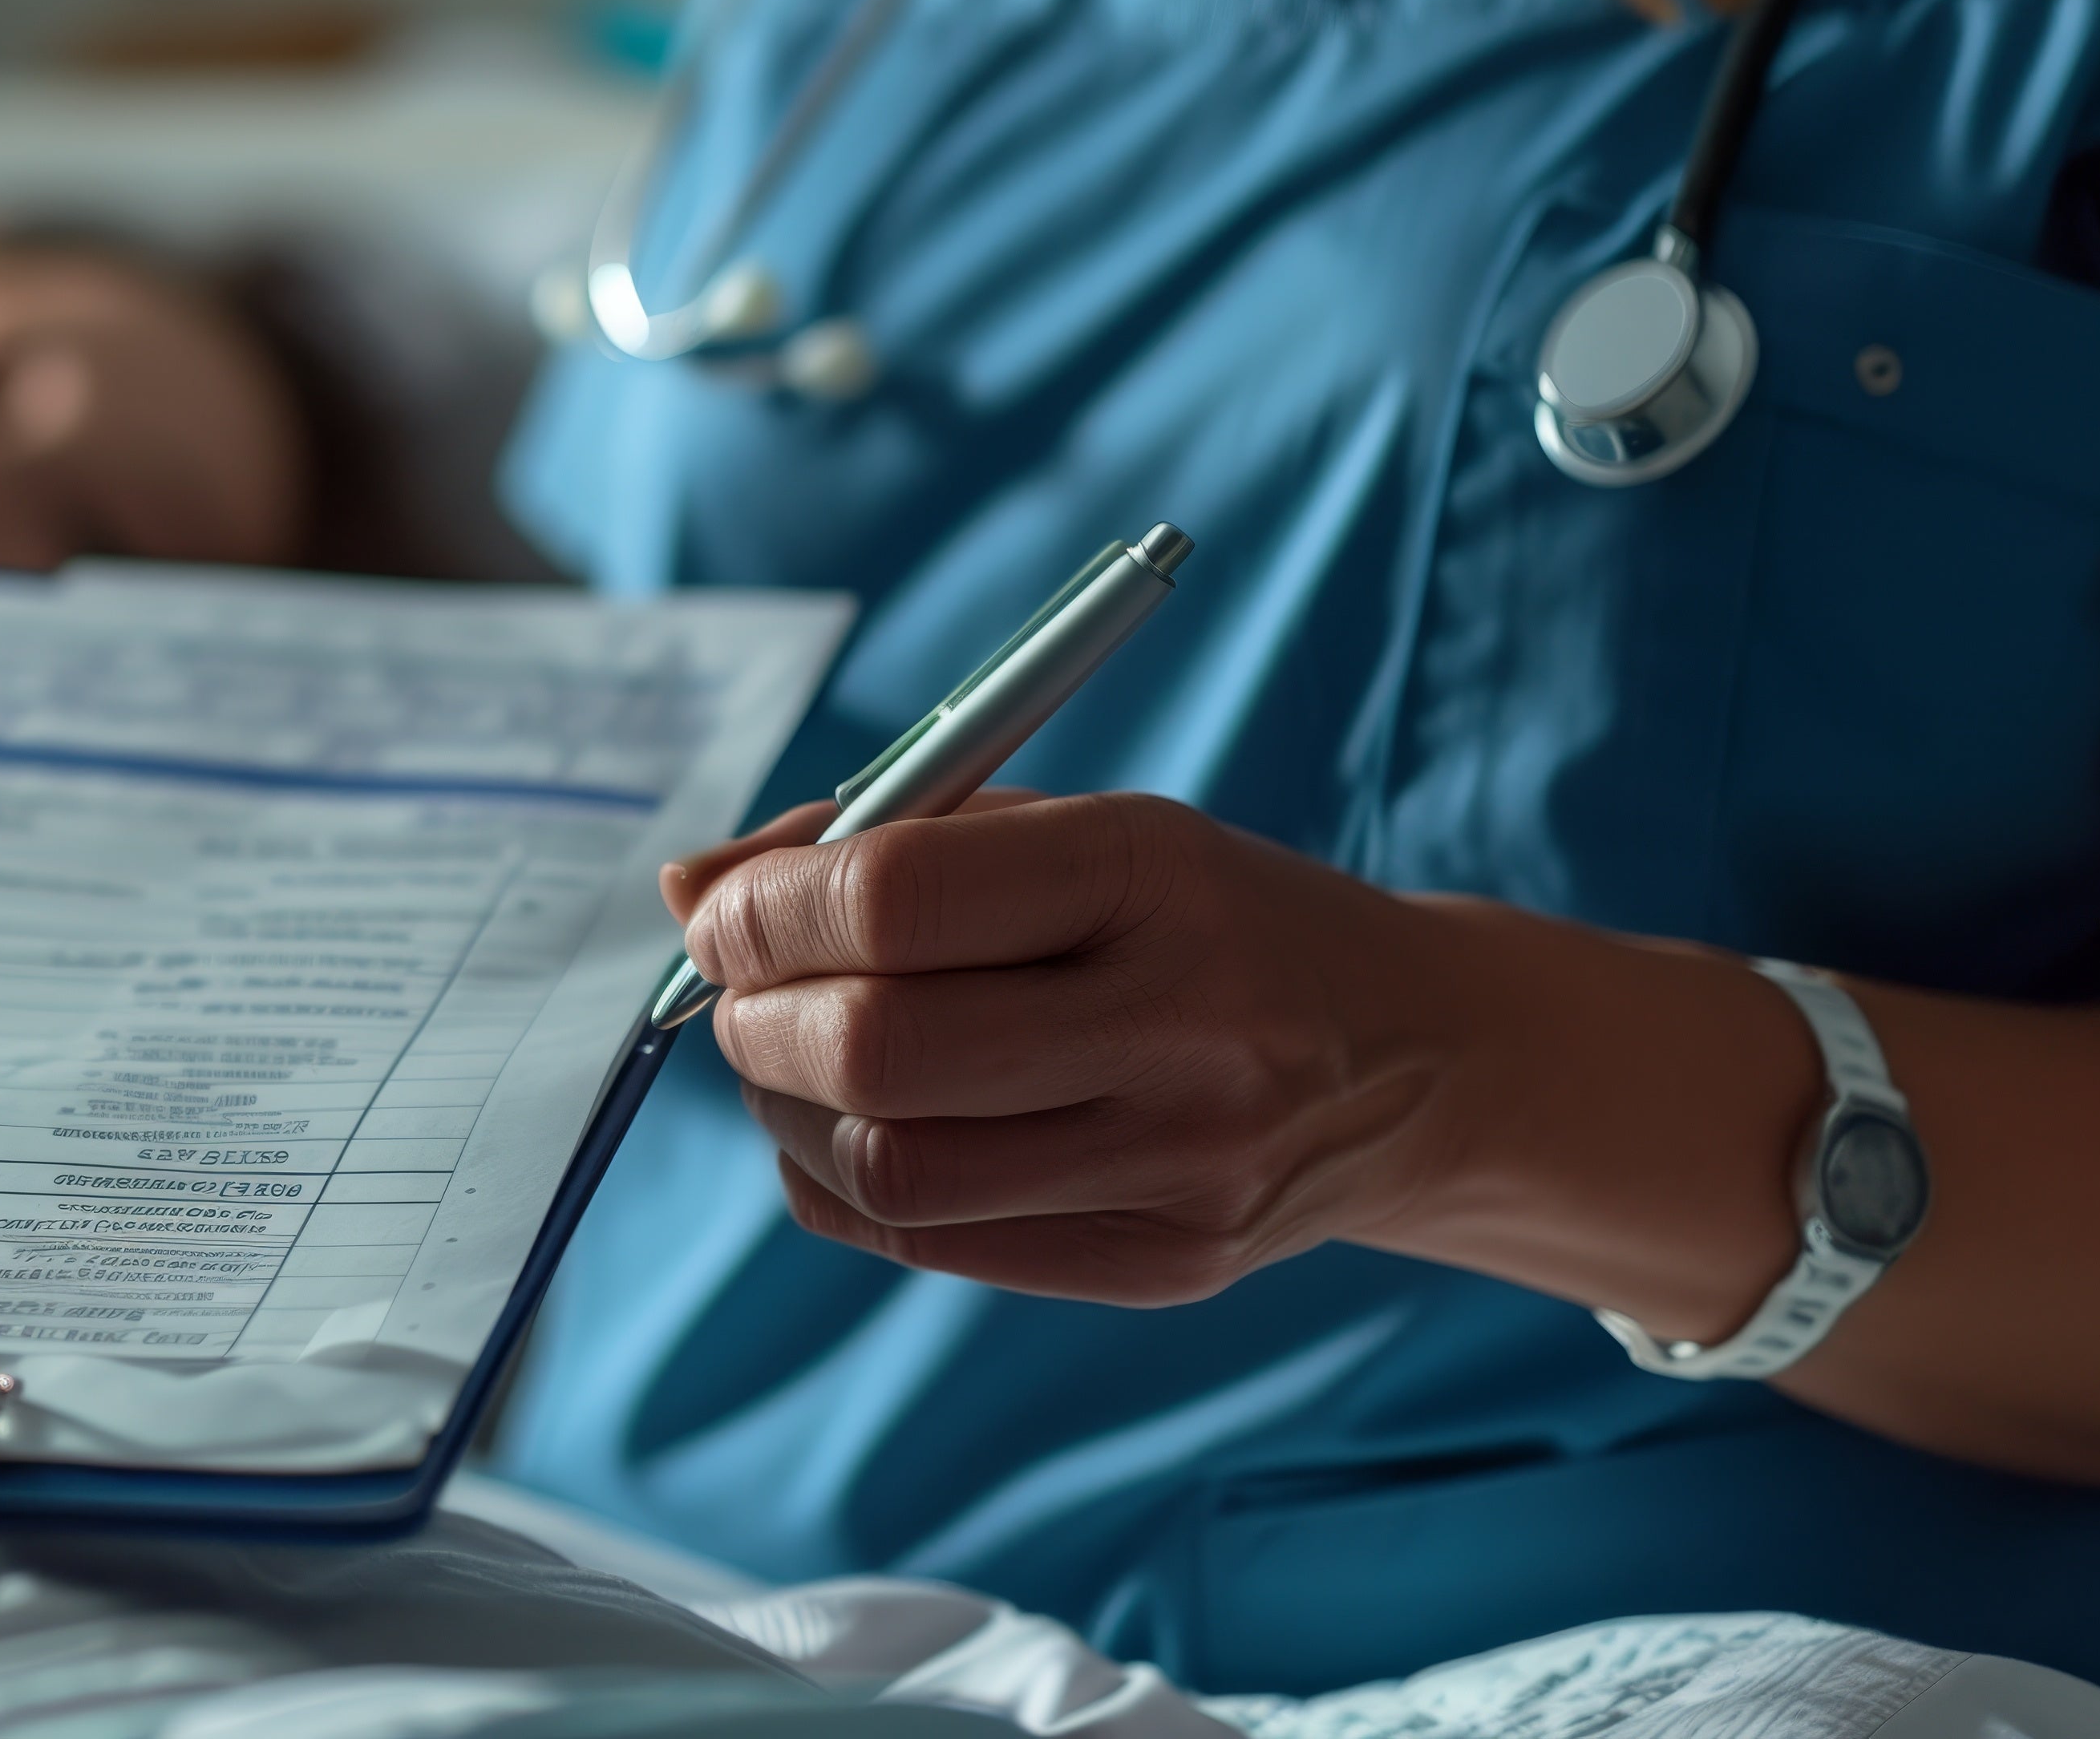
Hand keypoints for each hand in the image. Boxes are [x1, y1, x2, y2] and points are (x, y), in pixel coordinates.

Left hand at [665, 789, 1472, 1305]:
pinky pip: (926, 1242)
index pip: (902, 896)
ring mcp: (1183, 1164)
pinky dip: (839, 1182)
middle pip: (880, 1051)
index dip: (771, 910)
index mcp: (1158, 872)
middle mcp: (1185, 1025)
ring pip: (888, 1167)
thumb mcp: (1077, 832)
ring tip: (793, 1060)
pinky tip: (853, 1129)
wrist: (1412, 1054)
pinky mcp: (1166, 1267)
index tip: (724, 912)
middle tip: (741, 993)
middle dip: (760, 1019)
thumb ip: (884, 845)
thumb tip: (687, 890)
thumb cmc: (1205, 917)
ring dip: (786, 1110)